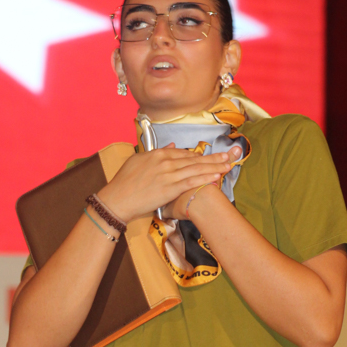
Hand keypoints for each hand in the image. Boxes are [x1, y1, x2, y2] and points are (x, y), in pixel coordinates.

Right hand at [97, 144, 231, 222]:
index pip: (182, 153)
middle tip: (228, 156)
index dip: (198, 156)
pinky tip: (216, 176)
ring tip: (228, 164)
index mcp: (157, 154)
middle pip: (194, 159)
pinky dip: (205, 178)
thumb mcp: (138, 161)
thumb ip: (156, 153)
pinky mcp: (170, 188)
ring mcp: (169, 174)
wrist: (118, 198)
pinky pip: (191, 181)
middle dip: (213, 158)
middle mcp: (165, 161)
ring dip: (214, 166)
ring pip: (196, 169)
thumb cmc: (124, 182)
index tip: (209, 157)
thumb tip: (170, 147)